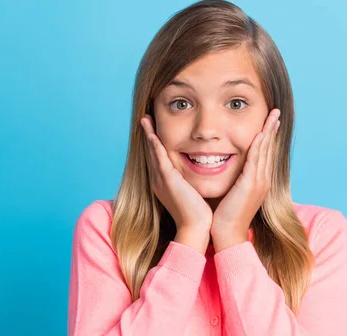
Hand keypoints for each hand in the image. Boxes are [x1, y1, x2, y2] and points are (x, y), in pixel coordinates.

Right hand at [140, 114, 212, 230]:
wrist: (196, 228)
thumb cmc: (198, 214)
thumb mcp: (192, 193)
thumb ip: (191, 182)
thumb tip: (201, 171)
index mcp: (164, 183)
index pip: (158, 158)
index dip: (154, 143)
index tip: (153, 129)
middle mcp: (159, 180)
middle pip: (152, 153)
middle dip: (148, 135)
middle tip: (145, 119)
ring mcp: (161, 180)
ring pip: (153, 153)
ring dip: (149, 135)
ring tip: (145, 120)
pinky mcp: (167, 181)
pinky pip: (159, 159)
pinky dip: (155, 146)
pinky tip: (153, 135)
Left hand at [211, 108, 280, 241]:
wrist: (226, 234)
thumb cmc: (224, 216)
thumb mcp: (232, 193)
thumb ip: (234, 179)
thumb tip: (227, 168)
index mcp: (258, 181)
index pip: (264, 153)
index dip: (267, 136)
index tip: (269, 121)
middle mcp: (263, 180)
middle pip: (269, 148)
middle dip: (272, 129)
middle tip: (275, 112)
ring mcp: (259, 182)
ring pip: (265, 151)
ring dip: (268, 132)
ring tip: (272, 116)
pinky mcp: (251, 185)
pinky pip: (256, 160)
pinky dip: (259, 146)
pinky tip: (260, 133)